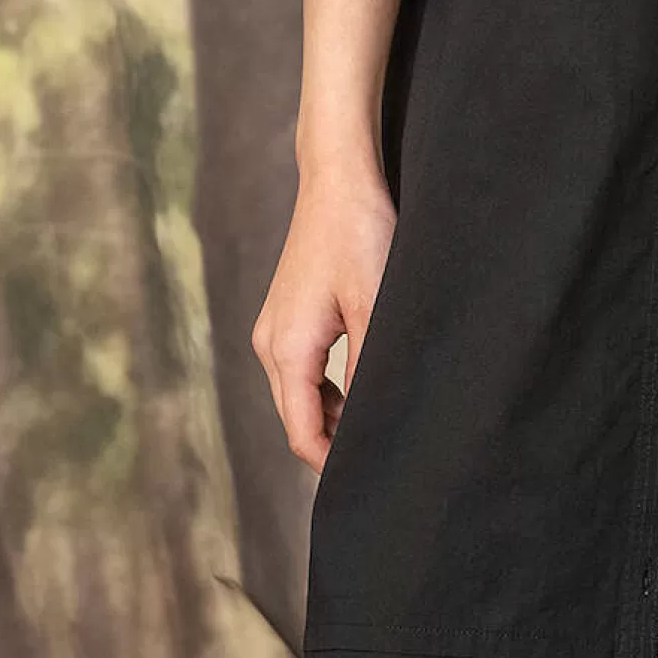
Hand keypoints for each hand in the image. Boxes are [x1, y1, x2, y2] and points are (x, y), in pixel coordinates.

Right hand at [253, 142, 397, 473]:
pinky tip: (366, 382)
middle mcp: (270, 343)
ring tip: (383, 422)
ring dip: (336, 413)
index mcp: (286, 350)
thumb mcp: (375, 306)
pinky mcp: (289, 311)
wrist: (339, 177)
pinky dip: (330, 386)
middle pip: (299, 417)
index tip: (372, 480)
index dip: (334, 464)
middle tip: (386, 456)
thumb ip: (369, 369)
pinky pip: (304, 367)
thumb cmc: (360, 234)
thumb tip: (374, 422)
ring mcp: (276, 326)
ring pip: (302, 392)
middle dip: (336, 442)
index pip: (303, 434)